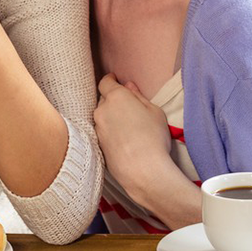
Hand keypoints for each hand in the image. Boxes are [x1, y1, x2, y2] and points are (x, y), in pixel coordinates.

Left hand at [94, 74, 174, 192]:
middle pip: (104, 99)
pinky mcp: (97, 145)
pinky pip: (103, 132)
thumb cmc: (153, 137)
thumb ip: (138, 96)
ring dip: (111, 117)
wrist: (143, 170)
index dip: (111, 80)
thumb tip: (129, 87)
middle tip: (128, 106)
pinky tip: (123, 140)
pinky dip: (110, 132)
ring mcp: (98, 128)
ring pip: (102, 117)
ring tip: (127, 126)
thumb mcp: (154, 111)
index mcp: (116, 97)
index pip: (106, 82)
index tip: (115, 79)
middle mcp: (102, 110)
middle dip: (113, 100)